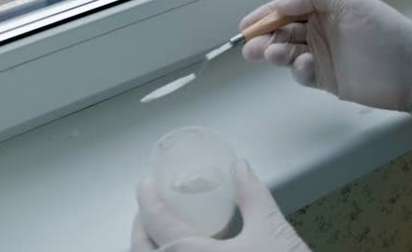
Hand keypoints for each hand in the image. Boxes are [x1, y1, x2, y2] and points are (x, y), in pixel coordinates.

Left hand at [131, 160, 309, 251]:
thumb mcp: (272, 229)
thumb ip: (252, 194)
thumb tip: (240, 168)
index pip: (157, 224)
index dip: (146, 200)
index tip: (146, 183)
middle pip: (142, 251)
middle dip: (139, 226)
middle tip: (149, 207)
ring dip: (148, 247)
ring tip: (159, 229)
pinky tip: (180, 251)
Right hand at [240, 0, 411, 113]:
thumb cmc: (384, 30)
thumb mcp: (349, 0)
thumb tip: (280, 3)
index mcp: (324, 9)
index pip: (287, 9)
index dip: (265, 15)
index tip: (246, 24)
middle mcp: (319, 30)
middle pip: (282, 33)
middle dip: (264, 38)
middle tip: (252, 47)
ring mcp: (321, 55)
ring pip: (287, 53)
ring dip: (276, 53)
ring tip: (272, 54)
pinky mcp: (325, 78)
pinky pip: (302, 73)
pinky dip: (299, 70)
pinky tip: (306, 65)